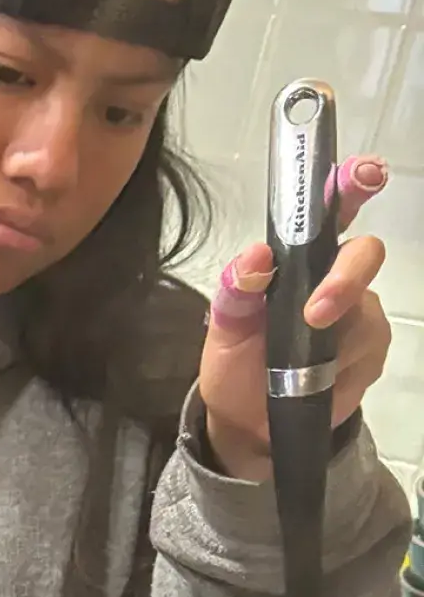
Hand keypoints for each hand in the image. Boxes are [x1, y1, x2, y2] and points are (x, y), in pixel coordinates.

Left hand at [200, 156, 391, 482]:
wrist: (249, 422)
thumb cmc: (236, 364)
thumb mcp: (224, 330)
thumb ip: (235, 293)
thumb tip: (254, 258)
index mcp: (296, 261)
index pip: (327, 212)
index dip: (347, 187)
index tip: (361, 174)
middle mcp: (335, 276)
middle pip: (364, 255)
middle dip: (347, 278)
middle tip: (318, 311)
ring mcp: (359, 314)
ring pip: (366, 314)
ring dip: (334, 343)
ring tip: (297, 370)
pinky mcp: (371, 352)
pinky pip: (367, 355)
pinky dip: (339, 373)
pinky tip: (318, 383)